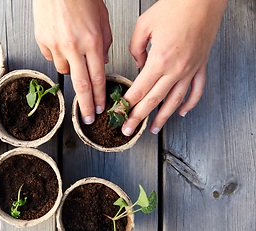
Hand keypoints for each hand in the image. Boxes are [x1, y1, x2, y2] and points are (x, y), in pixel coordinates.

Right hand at [33, 0, 111, 123]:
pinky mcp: (42, 41)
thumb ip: (104, 44)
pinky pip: (51, 56)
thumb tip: (101, 63)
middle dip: (86, 105)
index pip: (98, 78)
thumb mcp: (103, 20)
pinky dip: (58, 54)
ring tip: (73, 49)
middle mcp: (74, 46)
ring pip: (64, 70)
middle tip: (88, 118)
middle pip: (81, 85)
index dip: (99, 96)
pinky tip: (61, 40)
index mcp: (93, 41)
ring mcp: (56, 45)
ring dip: (71, 67)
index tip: (100, 109)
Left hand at [122, 0, 227, 135]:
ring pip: (175, 101)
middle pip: (154, 100)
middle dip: (138, 118)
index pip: (139, 90)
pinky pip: (197, 90)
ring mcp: (190, 69)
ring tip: (153, 129)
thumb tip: (138, 64)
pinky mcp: (201, 65)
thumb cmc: (175, 7)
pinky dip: (189, 104)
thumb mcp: (144, 25)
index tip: (118, 114)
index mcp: (159, 59)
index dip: (126, 104)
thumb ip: (136, 48)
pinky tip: (181, 112)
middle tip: (128, 130)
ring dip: (163, 118)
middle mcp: (176, 69)